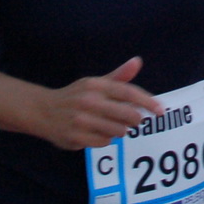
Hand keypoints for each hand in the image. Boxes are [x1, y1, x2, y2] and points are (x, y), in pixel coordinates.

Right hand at [31, 57, 164, 150]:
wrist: (43, 111)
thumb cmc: (75, 96)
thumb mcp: (95, 83)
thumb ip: (118, 76)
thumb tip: (137, 61)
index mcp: (96, 85)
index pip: (128, 93)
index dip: (147, 101)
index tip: (160, 110)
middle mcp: (88, 101)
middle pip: (127, 114)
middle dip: (135, 119)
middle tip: (134, 120)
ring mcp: (81, 120)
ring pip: (118, 131)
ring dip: (120, 130)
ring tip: (111, 125)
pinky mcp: (76, 137)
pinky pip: (104, 142)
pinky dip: (105, 139)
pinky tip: (97, 133)